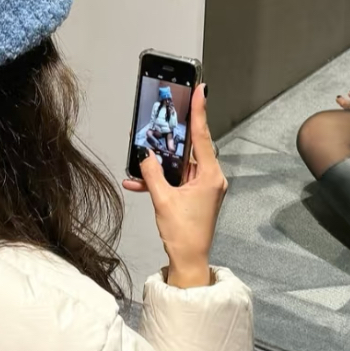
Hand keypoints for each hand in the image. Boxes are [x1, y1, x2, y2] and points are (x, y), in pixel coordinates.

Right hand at [122, 83, 226, 287]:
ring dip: (161, 160)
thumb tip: (144, 154)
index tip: (200, 90)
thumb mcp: (163, 200)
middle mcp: (211, 178)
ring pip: (181, 162)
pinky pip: (177, 177)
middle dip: (173, 133)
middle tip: (166, 110)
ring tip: (143, 150)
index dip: (199, 111)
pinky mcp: (195, 194)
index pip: (203, 137)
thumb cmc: (183, 235)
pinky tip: (138, 179)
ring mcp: (204, 186)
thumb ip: (152, 174)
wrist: (189, 261)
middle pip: (191, 146)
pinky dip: (160, 177)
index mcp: (210, 177)